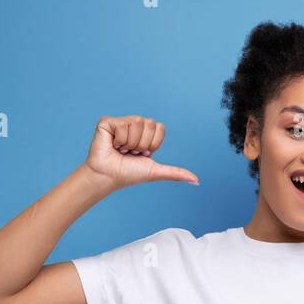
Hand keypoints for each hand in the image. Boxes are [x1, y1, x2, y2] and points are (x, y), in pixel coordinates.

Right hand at [85, 115, 199, 188]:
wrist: (109, 177)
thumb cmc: (129, 174)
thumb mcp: (156, 171)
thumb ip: (176, 173)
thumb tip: (197, 181)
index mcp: (146, 133)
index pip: (159, 127)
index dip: (153, 143)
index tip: (143, 154)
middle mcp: (134, 125)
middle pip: (150, 124)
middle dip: (142, 144)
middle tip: (130, 152)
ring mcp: (120, 122)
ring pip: (136, 123)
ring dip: (131, 143)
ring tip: (121, 149)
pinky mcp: (107, 122)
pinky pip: (122, 125)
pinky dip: (119, 140)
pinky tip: (112, 145)